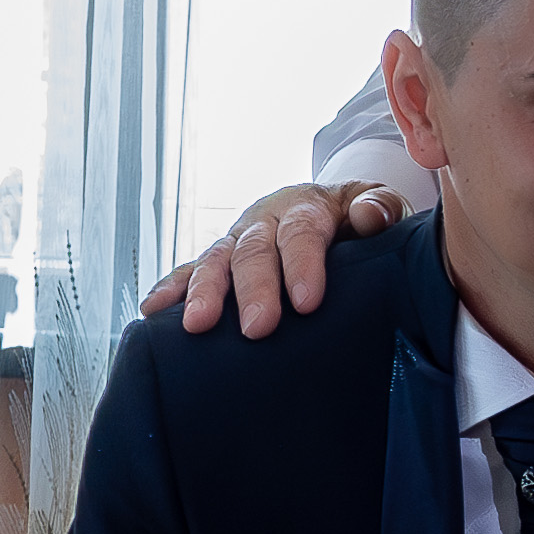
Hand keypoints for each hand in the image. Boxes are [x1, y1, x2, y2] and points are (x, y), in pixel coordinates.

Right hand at [139, 180, 412, 338]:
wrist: (330, 210)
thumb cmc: (360, 219)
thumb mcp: (380, 206)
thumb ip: (380, 208)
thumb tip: (370, 217)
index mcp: (306, 207)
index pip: (301, 232)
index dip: (302, 264)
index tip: (307, 302)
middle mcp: (265, 221)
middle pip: (254, 251)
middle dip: (254, 289)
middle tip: (259, 328)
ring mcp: (237, 240)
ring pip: (216, 261)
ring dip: (204, 292)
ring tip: (197, 325)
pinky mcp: (220, 260)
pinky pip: (190, 271)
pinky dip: (171, 288)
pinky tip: (153, 311)